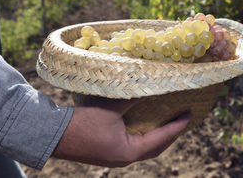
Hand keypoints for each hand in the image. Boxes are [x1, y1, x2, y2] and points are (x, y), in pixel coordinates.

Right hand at [52, 97, 191, 166]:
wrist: (52, 134)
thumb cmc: (82, 123)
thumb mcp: (112, 108)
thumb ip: (133, 97)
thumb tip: (153, 85)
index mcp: (129, 152)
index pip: (160, 139)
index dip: (176, 127)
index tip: (189, 115)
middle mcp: (124, 158)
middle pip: (155, 148)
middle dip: (170, 135)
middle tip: (181, 120)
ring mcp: (115, 157)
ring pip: (144, 148)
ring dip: (157, 136)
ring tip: (168, 122)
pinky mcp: (107, 152)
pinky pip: (133, 146)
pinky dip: (143, 136)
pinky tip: (144, 124)